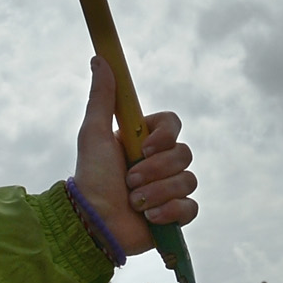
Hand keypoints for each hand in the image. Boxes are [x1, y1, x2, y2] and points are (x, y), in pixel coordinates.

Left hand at [70, 56, 196, 255]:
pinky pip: (191, 207)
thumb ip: (101, 97)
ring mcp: (169, 189)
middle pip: (184, 153)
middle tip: (129, 180)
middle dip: (155, 170)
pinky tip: (149, 217)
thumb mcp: (94, 134)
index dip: (166, 135)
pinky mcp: (176, 215)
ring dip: (157, 192)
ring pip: (188, 180)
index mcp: (144, 141)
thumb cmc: (91, 177)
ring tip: (134, 202)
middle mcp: (159, 162)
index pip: (173, 125)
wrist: (94, 223)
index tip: (146, 146)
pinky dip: (170, 212)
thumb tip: (100, 59)